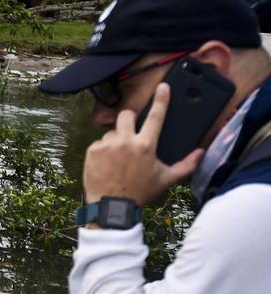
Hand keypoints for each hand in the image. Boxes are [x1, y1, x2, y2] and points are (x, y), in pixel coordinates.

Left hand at [83, 83, 203, 205]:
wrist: (112, 207)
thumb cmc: (140, 193)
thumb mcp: (165, 179)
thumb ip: (186, 165)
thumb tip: (201, 153)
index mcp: (146, 145)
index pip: (156, 116)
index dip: (161, 100)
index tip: (162, 87)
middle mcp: (126, 141)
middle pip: (126, 115)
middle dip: (129, 120)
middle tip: (130, 133)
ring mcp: (107, 145)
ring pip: (112, 132)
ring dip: (115, 140)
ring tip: (118, 160)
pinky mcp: (92, 151)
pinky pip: (99, 143)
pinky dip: (102, 151)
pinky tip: (106, 165)